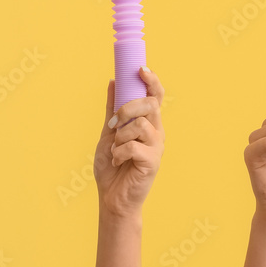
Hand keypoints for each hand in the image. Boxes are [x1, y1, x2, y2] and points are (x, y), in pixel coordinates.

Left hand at [93, 67, 165, 219]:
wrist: (112, 197)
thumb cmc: (113, 166)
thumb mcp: (109, 132)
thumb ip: (113, 109)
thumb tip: (114, 81)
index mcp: (148, 122)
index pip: (155, 95)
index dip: (151, 80)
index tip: (141, 69)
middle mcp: (156, 132)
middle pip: (150, 105)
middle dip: (128, 108)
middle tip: (114, 122)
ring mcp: (156, 147)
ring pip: (140, 125)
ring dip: (120, 135)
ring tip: (116, 148)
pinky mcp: (152, 161)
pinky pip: (134, 146)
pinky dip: (119, 152)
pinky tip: (118, 160)